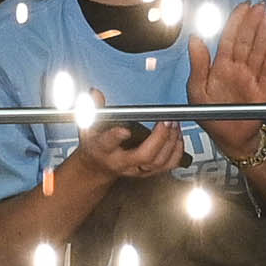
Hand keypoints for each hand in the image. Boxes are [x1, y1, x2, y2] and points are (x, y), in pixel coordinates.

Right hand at [72, 114, 188, 182]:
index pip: (108, 144)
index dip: (116, 137)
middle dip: (159, 138)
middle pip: (144, 156)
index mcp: (104, 149)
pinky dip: (176, 151)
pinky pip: (168, 165)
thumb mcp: (88, 127)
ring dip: (171, 143)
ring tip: (174, 126)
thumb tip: (95, 93)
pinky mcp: (149, 171)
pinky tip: (177, 138)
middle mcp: (122, 162)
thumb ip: (92, 109)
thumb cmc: (96, 147)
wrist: (99, 167)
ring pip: (158, 161)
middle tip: (166, 121)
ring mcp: (137, 169)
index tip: (125, 129)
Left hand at [187, 0, 265, 116]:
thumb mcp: (197, 91)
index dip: (236, 22)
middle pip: (246, 41)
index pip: (229, 39)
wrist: (230, 140)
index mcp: (220, 67)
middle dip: (253, 22)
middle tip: (261, 5)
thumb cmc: (211, 115)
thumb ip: (197, 65)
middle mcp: (237, 69)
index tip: (244, 6)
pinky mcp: (264, 90)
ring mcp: (252, 78)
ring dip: (265, 33)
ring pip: (259, 51)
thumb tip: (194, 39)